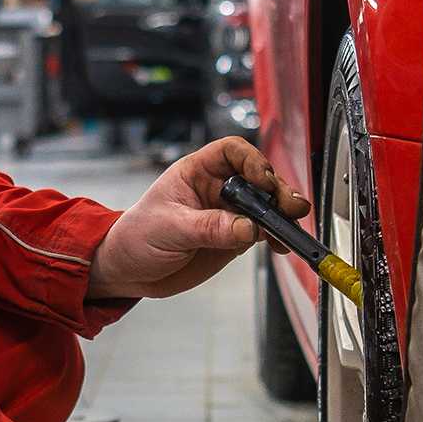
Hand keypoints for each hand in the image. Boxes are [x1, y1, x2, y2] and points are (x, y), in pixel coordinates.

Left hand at [86, 137, 307, 300]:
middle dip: (276, 190)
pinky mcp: (234, 237)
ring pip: (265, 206)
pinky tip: (282, 245)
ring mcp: (227, 213)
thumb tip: (247, 228)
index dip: (251, 160)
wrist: (130, 270)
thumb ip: (209, 227)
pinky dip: (276, 237)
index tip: (263, 179)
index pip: (231, 151)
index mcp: (196, 172)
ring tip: (292, 227)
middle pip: (256, 179)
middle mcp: (216, 188)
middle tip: (290, 207)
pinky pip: (262, 232)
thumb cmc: (137, 237)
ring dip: (282, 214)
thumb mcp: (169, 229)